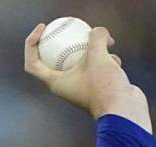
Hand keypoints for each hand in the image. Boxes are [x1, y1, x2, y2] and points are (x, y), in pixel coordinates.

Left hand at [24, 24, 152, 132]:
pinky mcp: (98, 85)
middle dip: (67, 40)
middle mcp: (66, 85)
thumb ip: (95, 38)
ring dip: (96, 49)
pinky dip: (107, 60)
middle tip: (74, 25)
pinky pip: (99, 65)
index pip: (32, 63)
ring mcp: (82, 85)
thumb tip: (96, 30)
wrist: (124, 111)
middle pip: (58, 56)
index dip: (31, 43)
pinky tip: (116, 62)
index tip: (42, 28)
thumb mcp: (98, 56)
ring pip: (83, 59)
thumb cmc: (105, 87)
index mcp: (55, 83)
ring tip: (107, 45)